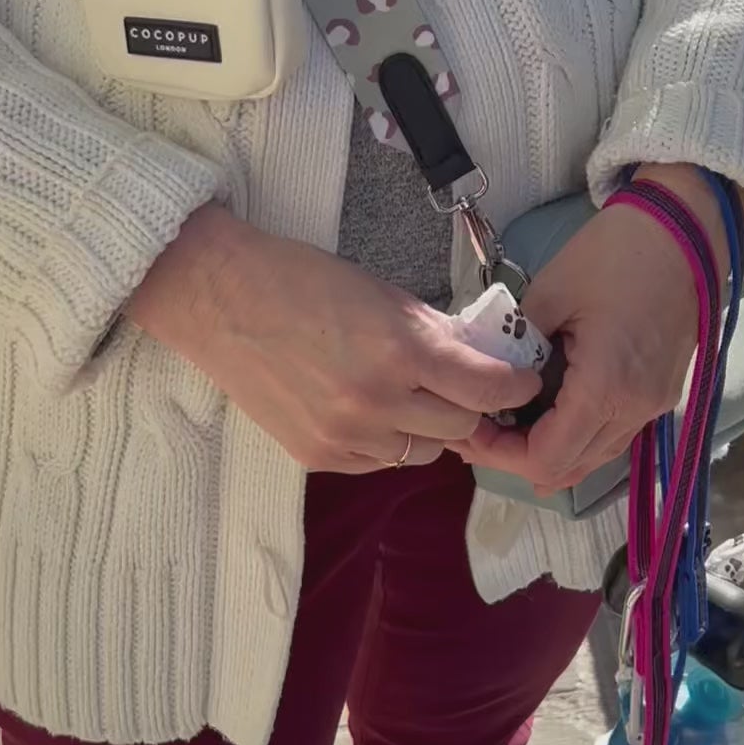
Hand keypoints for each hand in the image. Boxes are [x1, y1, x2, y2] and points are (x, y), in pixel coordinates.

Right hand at [129, 204, 540, 473]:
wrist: (220, 300)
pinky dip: (386, 442)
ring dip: (426, 427)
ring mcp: (345, 435)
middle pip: (461, 426)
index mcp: (399, 349)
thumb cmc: (300, 281)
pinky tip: (366, 409)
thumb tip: (483, 359)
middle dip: (469, 405)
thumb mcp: (382, 293)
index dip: (515, 386)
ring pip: (423, 452)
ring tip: (404, 394)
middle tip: (459, 385)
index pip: (487, 388)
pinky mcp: (317, 455)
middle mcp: (376, 401)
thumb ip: (434, 332)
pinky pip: (379, 463)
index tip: (523, 381)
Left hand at [458, 165, 732, 495]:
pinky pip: (614, 435)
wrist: (685, 230)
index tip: (470, 428)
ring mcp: (655, 406)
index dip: (500, 454)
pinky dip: (579, 435)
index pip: (545, 459)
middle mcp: (635, 410)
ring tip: (508, 421)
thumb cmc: (616, 252)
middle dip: (518, 456)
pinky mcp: (662, 394)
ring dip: (550, 450)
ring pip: (594, 458)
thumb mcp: (549, 293)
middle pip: (568, 468)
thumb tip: (489, 375)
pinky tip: (548, 414)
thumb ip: (515, 345)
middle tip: (480, 427)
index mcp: (605, 388)